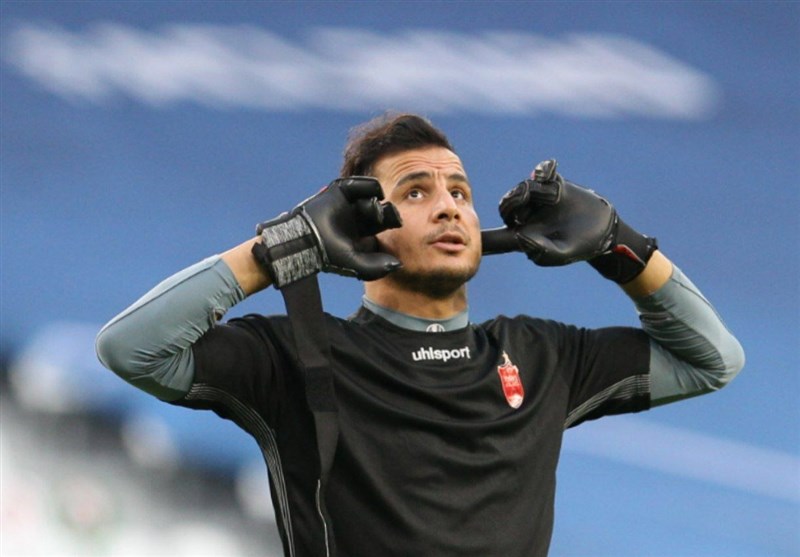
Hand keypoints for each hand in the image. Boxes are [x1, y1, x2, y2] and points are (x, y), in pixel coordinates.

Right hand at [252, 177, 402, 287]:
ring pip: (369, 197)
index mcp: (360, 234)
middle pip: (378, 211)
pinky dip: (369, 185)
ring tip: (376, 207)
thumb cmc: (329, 255)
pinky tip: (377, 192)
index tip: (399, 224)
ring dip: (376, 201)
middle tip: (391, 214)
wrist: (306, 240)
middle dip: (387, 212)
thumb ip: (377, 268)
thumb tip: (399, 264)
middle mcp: (355, 219)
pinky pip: (358, 184)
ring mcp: (347, 204)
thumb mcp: (356, 264)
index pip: (382, 227)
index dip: (391, 224)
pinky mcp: (339, 192)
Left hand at [483, 160, 656, 282]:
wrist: (602, 228)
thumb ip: (541, 252)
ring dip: (538, 192)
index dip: (481, 238)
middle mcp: (526, 215)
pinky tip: (549, 170)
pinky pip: (542, 173)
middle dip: (513, 203)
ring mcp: (538, 198)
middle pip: (505, 205)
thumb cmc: (578, 246)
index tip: (464, 236)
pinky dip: (544, 171)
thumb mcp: (560, 255)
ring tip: (556, 198)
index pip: (496, 238)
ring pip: (525, 188)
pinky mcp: (552, 183)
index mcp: (521, 235)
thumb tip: (521, 236)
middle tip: (528, 202)